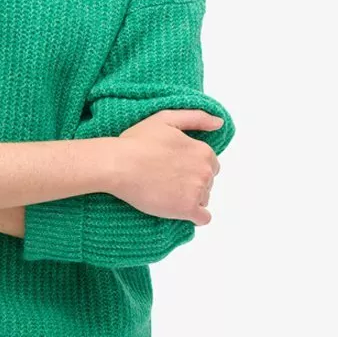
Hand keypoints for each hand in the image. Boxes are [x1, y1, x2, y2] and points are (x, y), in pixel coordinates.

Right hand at [109, 109, 223, 225]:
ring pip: (204, 199)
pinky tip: (180, 210)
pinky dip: (195, 216)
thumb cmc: (137, 141)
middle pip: (207, 182)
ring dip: (190, 198)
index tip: (176, 167)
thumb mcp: (166, 119)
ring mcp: (197, 191)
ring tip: (167, 193)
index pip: (210, 164)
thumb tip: (219, 123)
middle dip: (192, 182)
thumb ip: (196, 118)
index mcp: (203, 151)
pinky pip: (203, 218)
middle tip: (168, 180)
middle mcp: (205, 171)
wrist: (118, 165)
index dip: (193, 166)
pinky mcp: (187, 209)